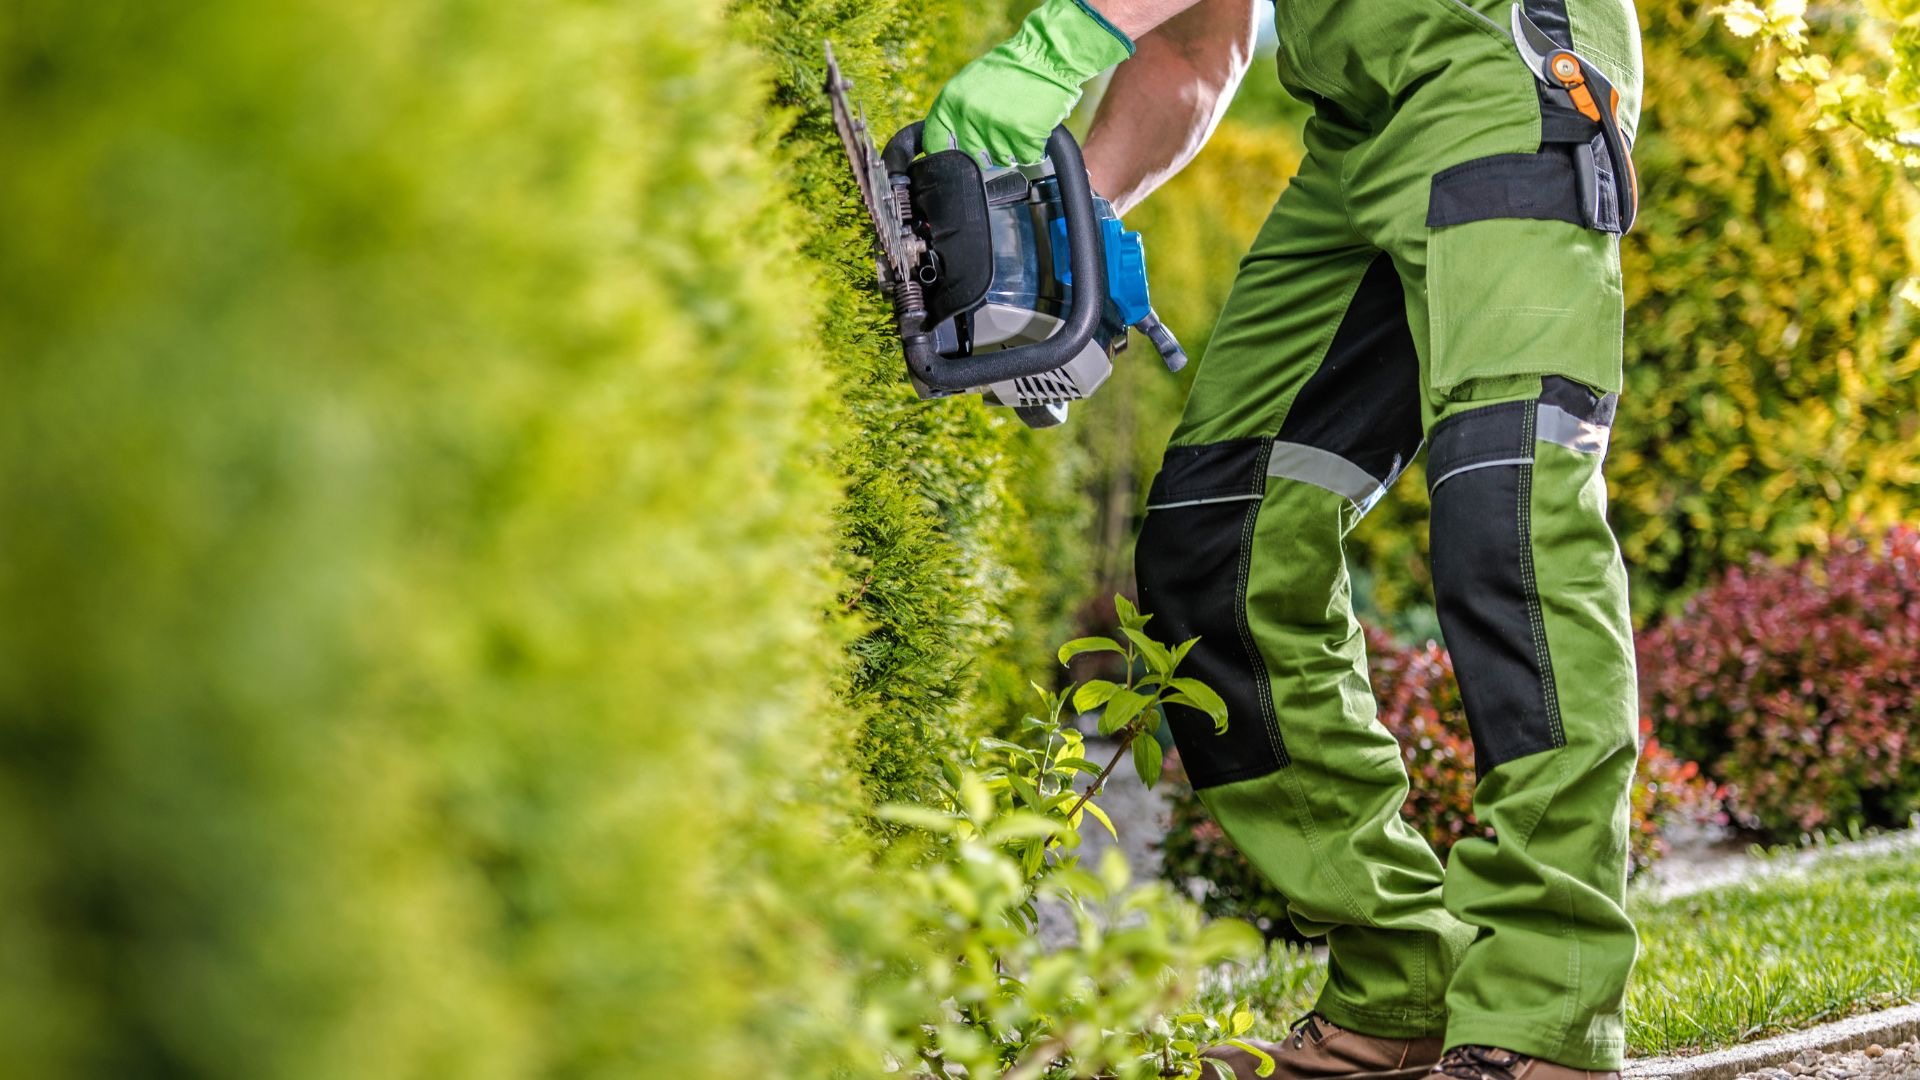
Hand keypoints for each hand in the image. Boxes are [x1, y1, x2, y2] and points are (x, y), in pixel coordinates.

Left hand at [923, 0, 1133, 165]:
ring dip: (1011, 150)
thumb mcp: (970, 83)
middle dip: (987, 152)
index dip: (949, 156)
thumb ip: (956, 113)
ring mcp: (995, 128)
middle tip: (1001, 132)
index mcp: (951, 102)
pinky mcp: (1022, 136)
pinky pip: (1025, 157)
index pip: (936, 144)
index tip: (959, 158)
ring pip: (1000, 160)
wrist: (1045, 55)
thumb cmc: (1010, 69)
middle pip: (972, 159)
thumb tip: (948, 144)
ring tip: (1019, 123)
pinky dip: (1032, 148)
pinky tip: (1033, 127)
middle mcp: (969, 116)